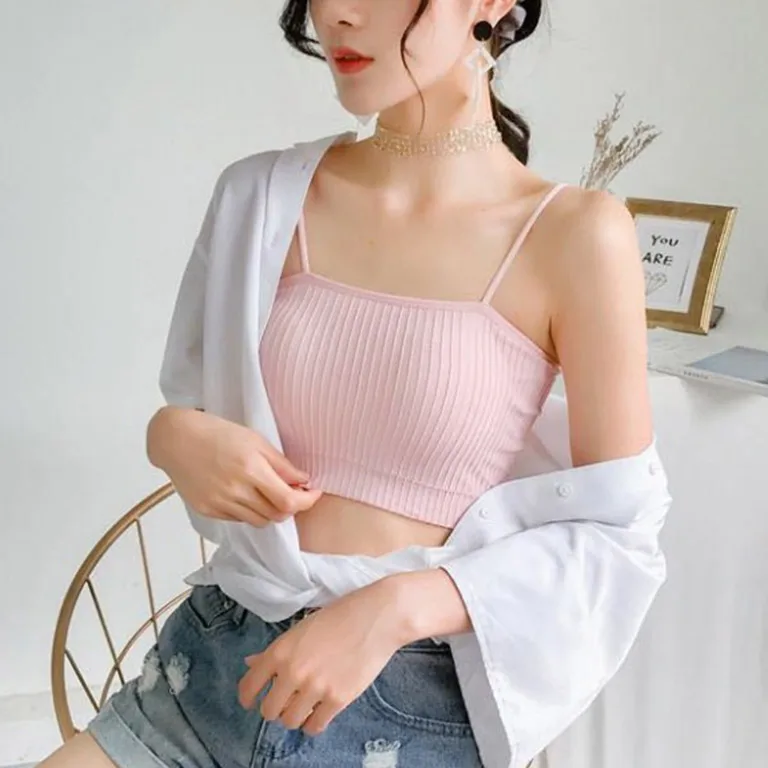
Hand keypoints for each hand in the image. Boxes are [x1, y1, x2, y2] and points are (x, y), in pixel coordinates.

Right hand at [147, 406, 322, 526]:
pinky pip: (239, 520)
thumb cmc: (216, 432)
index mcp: (251, 469)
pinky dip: (249, 511)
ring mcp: (220, 503)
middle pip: (276, 515)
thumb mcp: (255, 440)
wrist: (175, 439)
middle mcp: (236, 490)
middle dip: (290, 507)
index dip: (307, 501)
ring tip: (268, 492)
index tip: (313, 493)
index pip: (289, 501)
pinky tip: (246, 494)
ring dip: (271, 511)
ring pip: (259, 522)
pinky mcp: (208, 511)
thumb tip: (304, 481)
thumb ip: (281, 464)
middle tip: (292, 492)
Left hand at [237, 578, 407, 734]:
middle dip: (275, 708)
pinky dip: (314, 722)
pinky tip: (319, 711)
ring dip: (295, 716)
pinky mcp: (338, 699)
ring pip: (290, 722)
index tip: (251, 702)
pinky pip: (315, 726)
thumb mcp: (301, 629)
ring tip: (305, 705)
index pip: (249, 686)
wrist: (376, 617)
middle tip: (286, 700)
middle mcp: (293, 672)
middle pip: (269, 711)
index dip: (248, 698)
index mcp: (280, 651)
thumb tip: (251, 664)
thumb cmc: (339, 617)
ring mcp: (316, 688)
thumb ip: (275, 651)